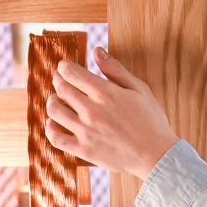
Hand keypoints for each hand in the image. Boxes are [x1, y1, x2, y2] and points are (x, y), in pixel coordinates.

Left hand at [46, 48, 180, 181]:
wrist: (156, 155)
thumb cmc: (151, 120)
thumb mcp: (139, 89)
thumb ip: (115, 69)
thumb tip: (97, 51)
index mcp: (105, 93)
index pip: (71, 73)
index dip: (64, 66)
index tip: (64, 66)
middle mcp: (91, 110)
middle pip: (61, 88)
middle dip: (58, 80)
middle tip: (59, 79)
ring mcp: (85, 131)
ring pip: (55, 111)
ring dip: (52, 101)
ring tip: (56, 99)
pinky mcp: (83, 150)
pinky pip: (56, 138)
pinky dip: (50, 128)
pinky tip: (53, 123)